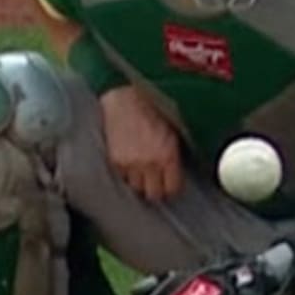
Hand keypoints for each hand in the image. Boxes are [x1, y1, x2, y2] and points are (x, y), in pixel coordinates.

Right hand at [102, 85, 185, 204]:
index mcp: (168, 156)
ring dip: (142, 183)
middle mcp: (149, 164)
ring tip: (145, 173)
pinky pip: (123, 177)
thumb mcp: (175, 133)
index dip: (174, 189)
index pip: (173, 188)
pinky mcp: (115, 161)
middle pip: (153, 194)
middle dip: (158, 191)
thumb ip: (176, 154)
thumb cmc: (155, 112)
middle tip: (159, 184)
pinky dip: (128, 174)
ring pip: (136, 188)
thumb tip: (180, 170)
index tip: (173, 187)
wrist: (127, 101)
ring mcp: (129, 164)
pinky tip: (132, 164)